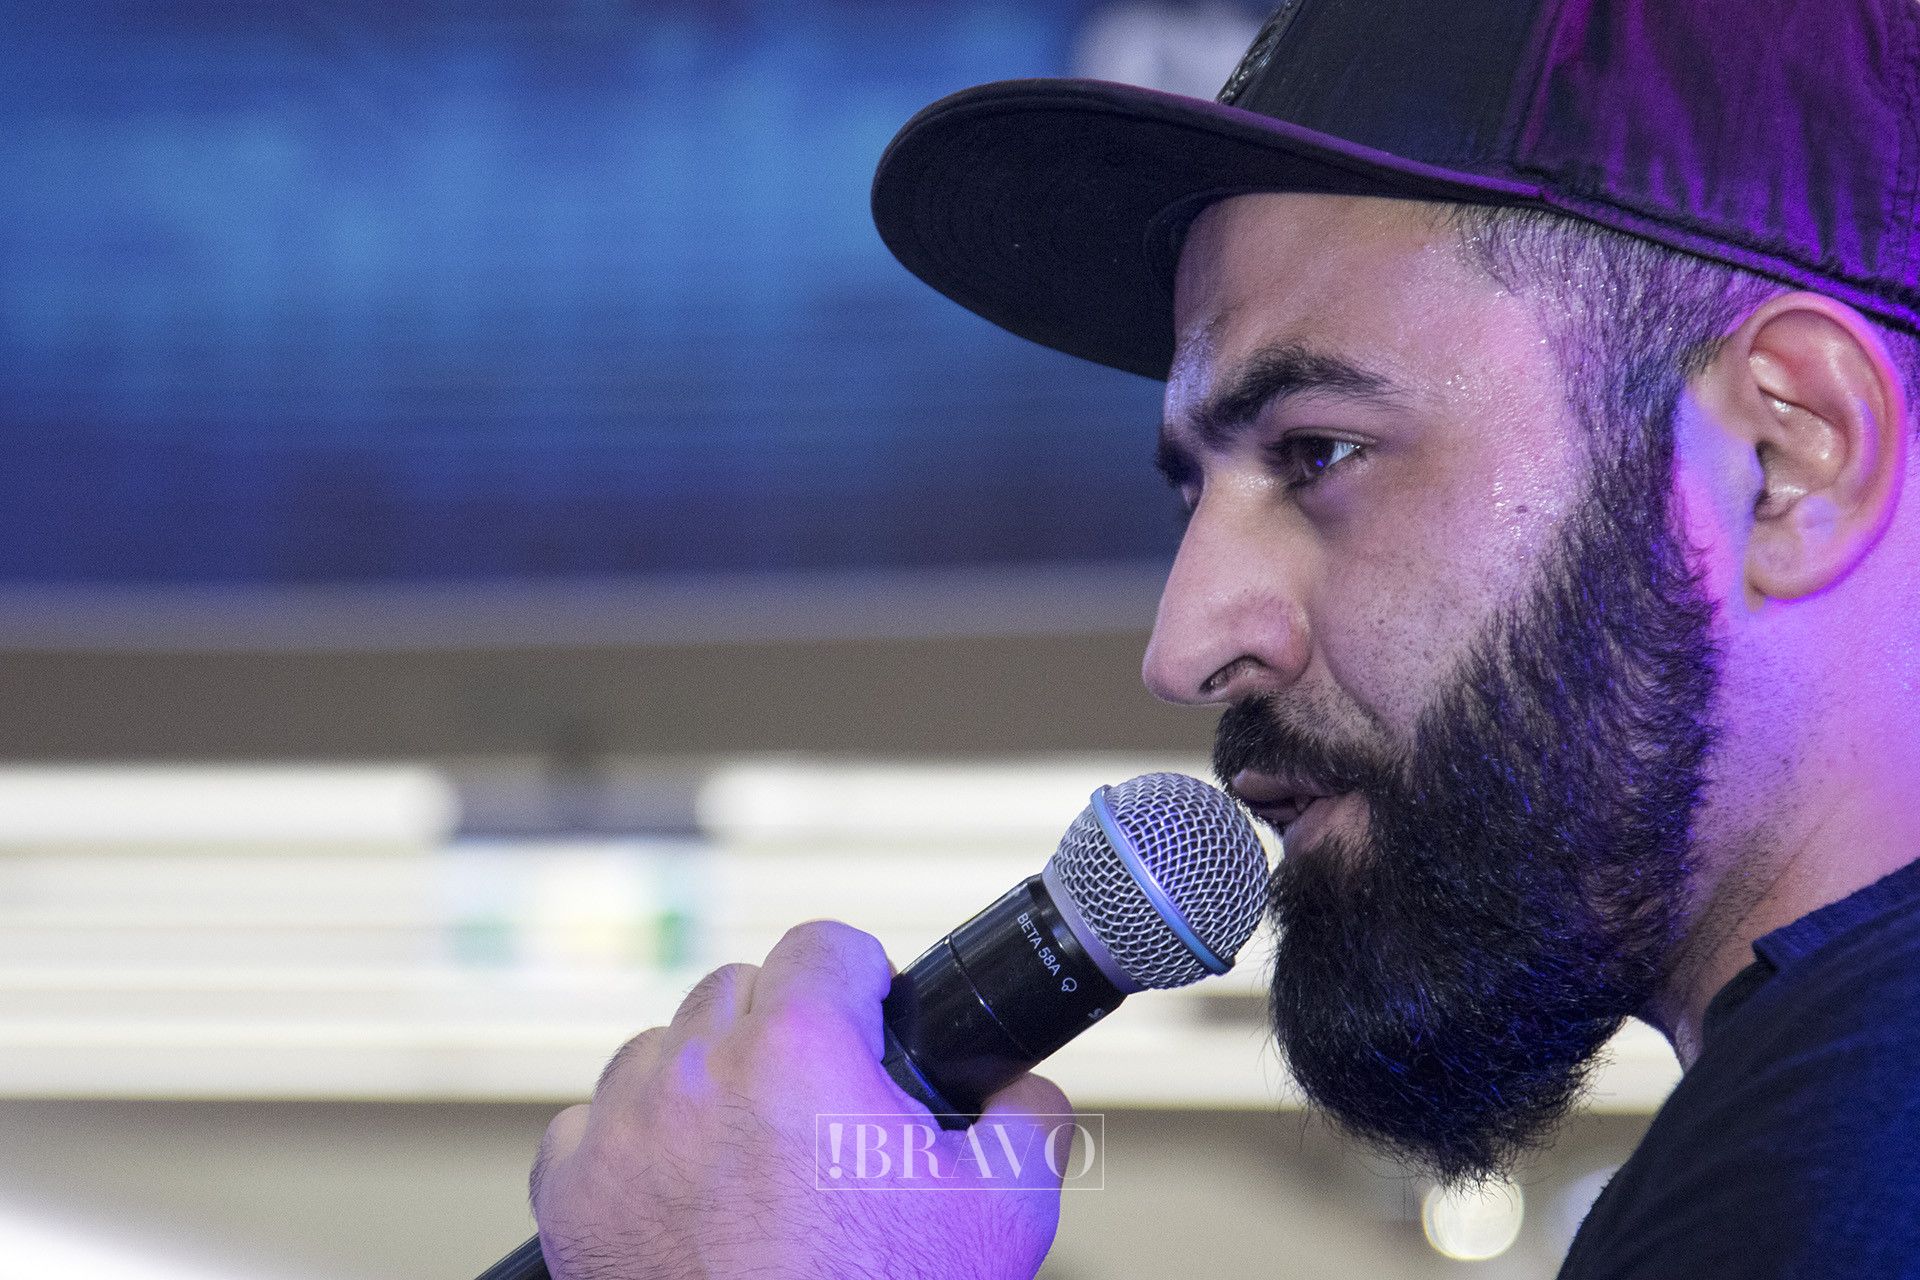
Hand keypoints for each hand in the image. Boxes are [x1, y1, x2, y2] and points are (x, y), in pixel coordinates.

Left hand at [530, 919, 1072, 1279]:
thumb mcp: (1003, 1213)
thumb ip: (1029, 1117)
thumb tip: (1025, 1087)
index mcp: (798, 1052)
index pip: (824, 944)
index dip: (861, 980)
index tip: (868, 1017)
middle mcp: (697, 1073)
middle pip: (739, 989)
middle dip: (783, 1031)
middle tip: (820, 1107)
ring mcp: (623, 1129)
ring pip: (663, 1048)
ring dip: (705, 1080)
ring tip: (753, 1152)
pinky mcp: (572, 1188)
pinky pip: (597, 1121)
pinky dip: (637, 1144)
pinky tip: (687, 1189)